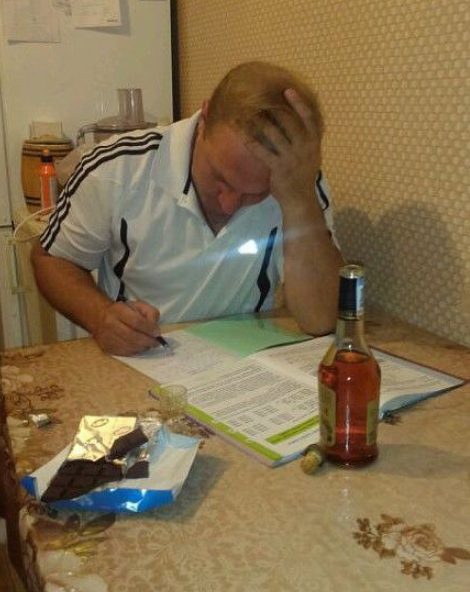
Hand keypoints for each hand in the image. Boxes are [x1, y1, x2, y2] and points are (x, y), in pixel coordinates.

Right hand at [93, 300, 161, 355]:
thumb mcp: (138, 305)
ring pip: (129, 346)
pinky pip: (125, 353)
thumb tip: (155, 329)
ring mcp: (106, 337)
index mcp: (118, 310)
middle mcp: (109, 323)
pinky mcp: (106, 348)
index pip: (136, 321)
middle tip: (156, 343)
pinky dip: (135, 351)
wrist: (99, 317)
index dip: (149, 329)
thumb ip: (150, 313)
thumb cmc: (123, 311)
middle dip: (148, 341)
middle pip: (132, 336)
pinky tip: (139, 347)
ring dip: (142, 347)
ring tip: (149, 344)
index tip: (157, 333)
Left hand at [247, 88, 320, 210]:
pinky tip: (243, 136)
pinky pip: (263, 152)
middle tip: (259, 99)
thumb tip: (299, 120)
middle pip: (288, 123)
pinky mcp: (278, 168)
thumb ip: (307, 140)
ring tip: (248, 113)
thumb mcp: (312, 156)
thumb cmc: (303, 176)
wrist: (300, 199)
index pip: (309, 118)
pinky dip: (252, 142)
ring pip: (273, 135)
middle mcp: (304, 148)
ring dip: (259, 123)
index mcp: (314, 143)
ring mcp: (291, 158)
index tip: (288, 90)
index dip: (299, 103)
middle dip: (274, 110)